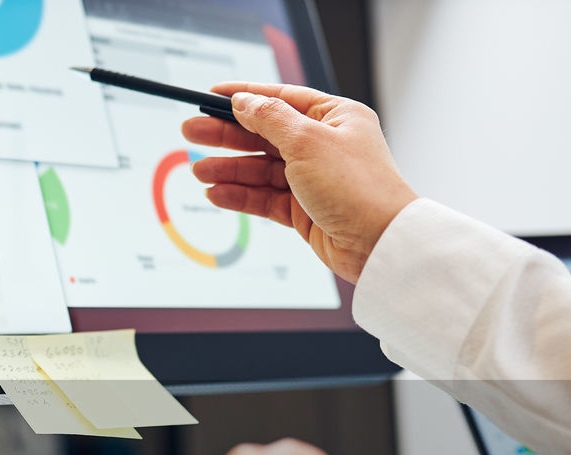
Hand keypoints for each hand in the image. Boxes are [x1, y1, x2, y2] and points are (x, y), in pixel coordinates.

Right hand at [183, 83, 418, 283]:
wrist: (379, 242)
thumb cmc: (359, 187)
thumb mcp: (307, 141)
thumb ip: (269, 118)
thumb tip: (244, 101)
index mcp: (334, 117)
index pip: (280, 98)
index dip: (244, 96)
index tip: (211, 97)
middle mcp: (323, 145)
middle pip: (263, 134)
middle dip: (226, 135)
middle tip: (190, 132)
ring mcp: (312, 178)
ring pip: (260, 169)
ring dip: (228, 169)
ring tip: (198, 171)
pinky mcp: (304, 210)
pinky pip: (264, 197)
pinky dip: (240, 195)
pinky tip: (217, 193)